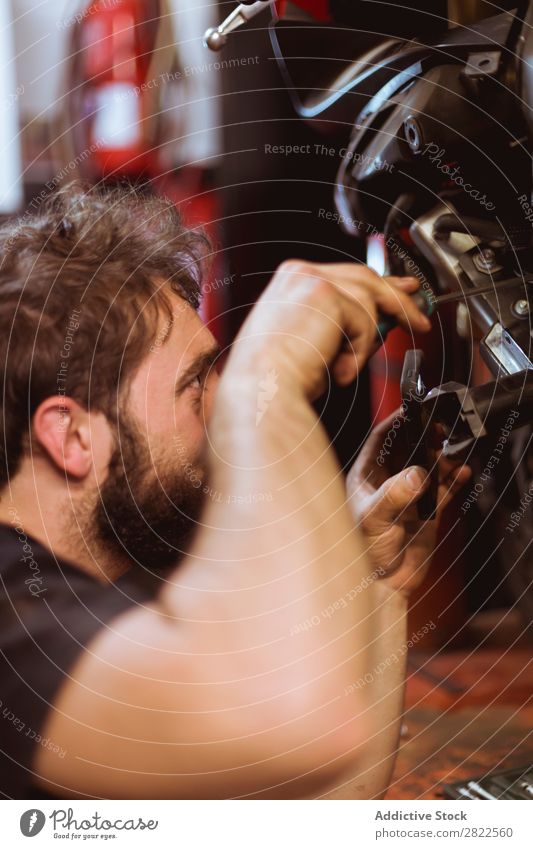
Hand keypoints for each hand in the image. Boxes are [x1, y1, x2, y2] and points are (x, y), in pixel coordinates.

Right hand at [225, 262, 430, 399]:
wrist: (261, 391)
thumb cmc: (275, 380)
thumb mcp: (312, 342)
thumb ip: (339, 323)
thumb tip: (378, 319)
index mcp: (290, 282)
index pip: (345, 276)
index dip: (377, 286)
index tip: (400, 291)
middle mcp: (298, 273)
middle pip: (364, 278)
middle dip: (396, 297)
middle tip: (417, 317)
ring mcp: (311, 280)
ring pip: (369, 302)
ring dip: (364, 342)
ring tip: (342, 368)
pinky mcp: (326, 295)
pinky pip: (365, 322)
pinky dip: (357, 352)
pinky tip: (336, 369)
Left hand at [346, 411, 470, 597]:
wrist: (380, 586)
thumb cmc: (362, 552)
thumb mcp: (374, 518)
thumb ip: (395, 495)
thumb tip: (417, 474)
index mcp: (365, 477)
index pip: (380, 440)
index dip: (396, 422)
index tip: (414, 409)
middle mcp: (386, 483)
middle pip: (409, 449)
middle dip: (426, 437)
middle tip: (444, 429)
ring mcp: (407, 497)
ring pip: (429, 467)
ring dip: (443, 458)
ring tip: (455, 453)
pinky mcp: (426, 513)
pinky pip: (443, 490)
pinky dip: (454, 480)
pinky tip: (463, 473)